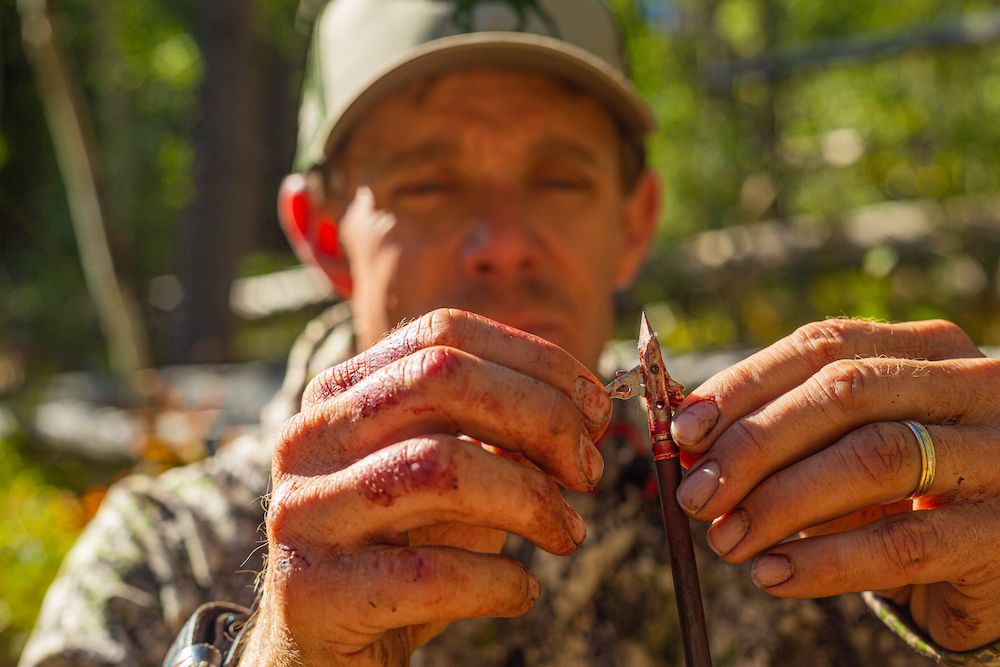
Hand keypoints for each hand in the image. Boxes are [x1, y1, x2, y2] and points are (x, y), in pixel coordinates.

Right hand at [241, 309, 610, 665]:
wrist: (320, 648)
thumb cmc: (399, 553)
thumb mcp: (447, 481)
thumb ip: (496, 435)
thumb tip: (584, 413)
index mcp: (340, 394)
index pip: (443, 335)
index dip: (535, 361)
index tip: (595, 408)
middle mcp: (309, 437)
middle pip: (441, 378)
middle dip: (539, 416)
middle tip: (589, 470)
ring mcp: (302, 511)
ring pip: (439, 467)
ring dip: (530, 499)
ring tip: (567, 534)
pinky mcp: (309, 590)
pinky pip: (429, 573)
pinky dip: (498, 581)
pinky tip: (521, 591)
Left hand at [670, 318, 999, 650]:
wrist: (993, 556)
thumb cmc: (905, 490)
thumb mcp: (848, 444)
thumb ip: (784, 429)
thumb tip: (686, 439)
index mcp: (924, 349)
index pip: (820, 346)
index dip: (744, 386)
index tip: (684, 431)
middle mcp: (970, 385)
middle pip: (844, 393)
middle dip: (755, 445)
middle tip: (696, 495)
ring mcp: (997, 454)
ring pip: (875, 457)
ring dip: (781, 501)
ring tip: (726, 540)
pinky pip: (904, 543)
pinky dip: (826, 560)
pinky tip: (774, 573)